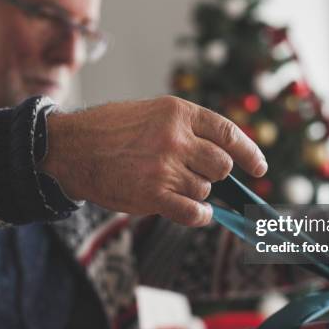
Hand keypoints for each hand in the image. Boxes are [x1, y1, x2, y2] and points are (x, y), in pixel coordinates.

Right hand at [40, 96, 267, 225]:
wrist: (69, 146)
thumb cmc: (108, 130)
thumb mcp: (150, 113)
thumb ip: (185, 130)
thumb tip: (220, 159)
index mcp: (178, 112)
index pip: (229, 133)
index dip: (250, 153)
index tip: (259, 169)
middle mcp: (176, 137)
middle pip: (221, 166)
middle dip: (215, 175)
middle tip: (197, 176)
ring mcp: (165, 166)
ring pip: (205, 190)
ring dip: (196, 194)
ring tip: (171, 187)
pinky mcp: (152, 194)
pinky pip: (193, 212)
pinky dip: (200, 216)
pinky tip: (196, 213)